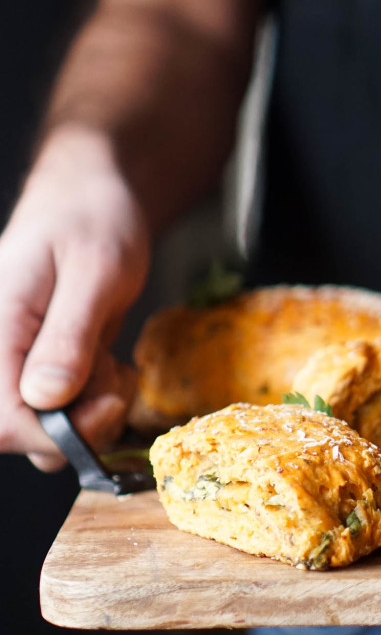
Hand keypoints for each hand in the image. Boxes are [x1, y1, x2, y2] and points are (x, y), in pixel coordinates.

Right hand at [0, 126, 149, 469]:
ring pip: (49, 429)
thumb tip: (46, 398)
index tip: (105, 407)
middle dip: (82, 424)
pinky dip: (97, 402)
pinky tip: (109, 365)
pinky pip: (66, 413)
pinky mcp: (41, 370)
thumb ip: (68, 337)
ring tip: (113, 364)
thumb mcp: (94, 272)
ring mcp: (17, 364)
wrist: (94, 199)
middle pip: (22, 434)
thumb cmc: (92, 219)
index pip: (2, 422)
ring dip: (94, 413)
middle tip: (115, 378)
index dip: (54, 434)